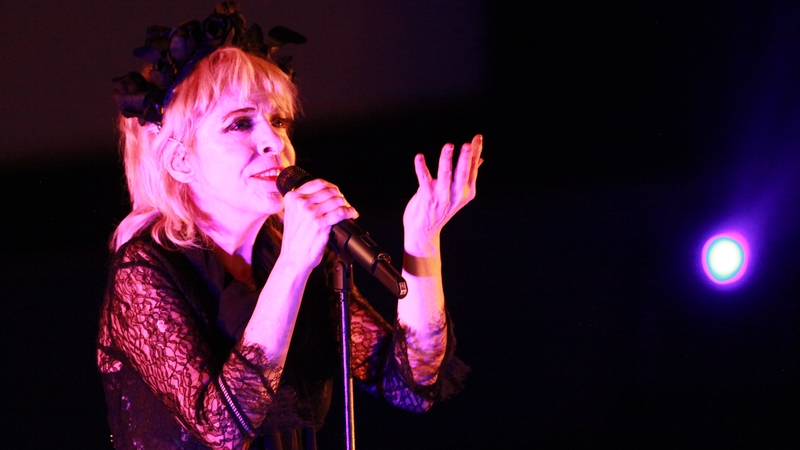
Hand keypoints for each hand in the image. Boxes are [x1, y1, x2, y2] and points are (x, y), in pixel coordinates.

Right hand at [280, 179, 357, 269]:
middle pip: (330, 191)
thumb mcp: (293, 214)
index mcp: (292, 197)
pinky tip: (351, 214)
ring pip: (337, 200)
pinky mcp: (320, 224)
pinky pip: (341, 212)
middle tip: (344, 204)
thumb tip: (325, 194)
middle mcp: (300, 203)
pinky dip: (349, 212)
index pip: (318, 183)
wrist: (292, 258)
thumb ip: (304, 202)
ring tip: (348, 210)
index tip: (336, 193)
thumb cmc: (294, 239)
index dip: (331, 187)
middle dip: (340, 197)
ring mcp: (310, 213)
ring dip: (346, 205)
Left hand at [403, 134, 482, 256]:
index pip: (473, 169)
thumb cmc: (439, 208)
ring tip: (448, 146)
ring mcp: (442, 198)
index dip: (475, 153)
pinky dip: (421, 169)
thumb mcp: (457, 193)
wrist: (423, 231)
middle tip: (468, 144)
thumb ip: (466, 175)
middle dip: (466, 158)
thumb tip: (480, 160)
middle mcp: (457, 195)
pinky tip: (419, 157)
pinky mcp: (427, 199)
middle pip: (463, 173)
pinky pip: (424, 181)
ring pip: (445, 176)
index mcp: (466, 191)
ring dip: (446, 161)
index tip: (477, 138)